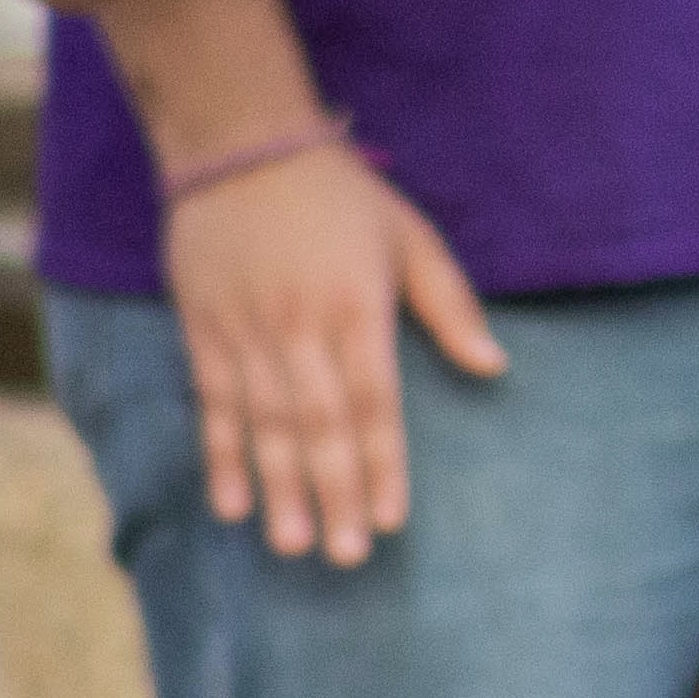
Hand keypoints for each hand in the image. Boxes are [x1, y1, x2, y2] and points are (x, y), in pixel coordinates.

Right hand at [166, 145, 505, 565]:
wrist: (240, 143)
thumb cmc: (342, 196)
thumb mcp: (411, 237)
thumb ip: (449, 304)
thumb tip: (495, 366)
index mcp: (356, 307)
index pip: (374, 402)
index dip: (382, 463)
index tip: (391, 518)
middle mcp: (300, 326)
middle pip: (320, 424)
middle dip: (333, 493)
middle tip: (346, 555)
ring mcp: (246, 330)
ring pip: (265, 423)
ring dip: (279, 486)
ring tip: (290, 544)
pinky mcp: (203, 329)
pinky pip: (214, 403)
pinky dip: (221, 455)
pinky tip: (232, 502)